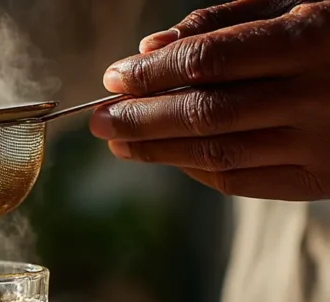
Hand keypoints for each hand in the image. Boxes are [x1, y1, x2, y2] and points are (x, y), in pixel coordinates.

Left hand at [90, 0, 329, 199]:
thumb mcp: (300, 0)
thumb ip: (226, 20)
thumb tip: (152, 46)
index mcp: (312, 39)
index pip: (209, 62)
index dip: (152, 73)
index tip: (113, 77)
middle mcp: (316, 97)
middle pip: (205, 114)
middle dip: (140, 118)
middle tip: (97, 119)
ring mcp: (321, 144)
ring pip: (218, 154)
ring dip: (157, 151)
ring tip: (118, 142)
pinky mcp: (322, 180)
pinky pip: (243, 182)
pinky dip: (196, 171)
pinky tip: (166, 158)